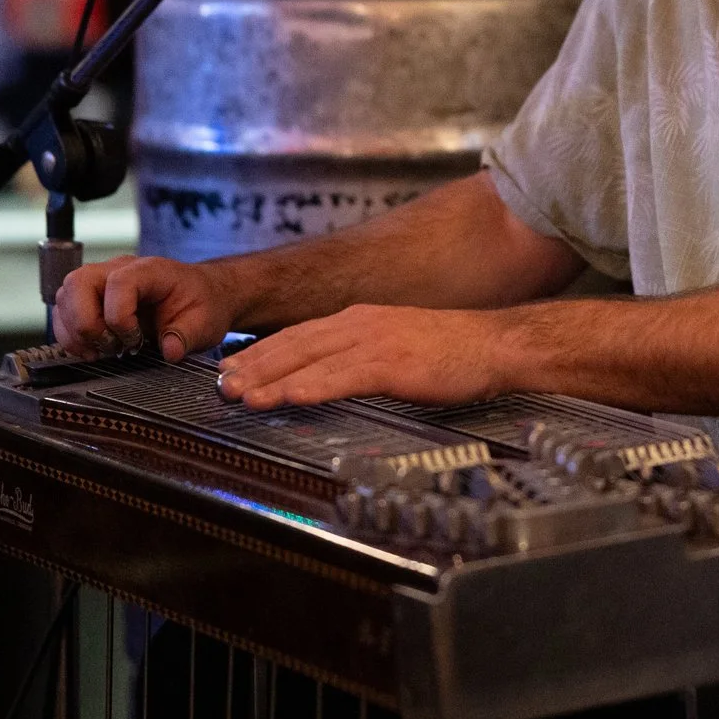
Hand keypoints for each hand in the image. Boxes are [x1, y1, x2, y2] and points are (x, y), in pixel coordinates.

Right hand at [51, 254, 237, 360]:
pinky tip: (91, 349)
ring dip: (74, 331)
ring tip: (100, 351)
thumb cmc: (200, 303)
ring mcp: (101, 281)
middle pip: (78, 283)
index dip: (119, 316)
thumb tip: (170, 351)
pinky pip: (64, 311)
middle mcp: (118, 269)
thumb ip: (187, 336)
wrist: (200, 296)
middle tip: (109, 347)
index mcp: (149, 270)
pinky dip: (70, 334)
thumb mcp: (204, 322)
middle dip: (85, 323)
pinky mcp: (91, 297)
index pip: (119, 282)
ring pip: (65, 296)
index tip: (134, 341)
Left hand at [216, 305, 516, 408]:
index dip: (262, 353)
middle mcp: (361, 324)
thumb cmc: (452, 351)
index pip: (299, 335)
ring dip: (271, 379)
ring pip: (310, 360)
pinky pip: (342, 377)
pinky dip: (310, 387)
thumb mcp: (397, 344)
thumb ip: (362, 355)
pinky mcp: (393, 364)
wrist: (495, 345)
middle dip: (254, 366)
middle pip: (294, 344)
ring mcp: (376, 342)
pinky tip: (289, 398)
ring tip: (241, 397)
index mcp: (361, 319)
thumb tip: (330, 374)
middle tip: (222, 387)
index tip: (233, 369)